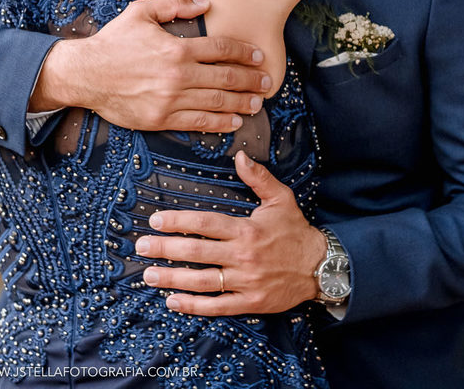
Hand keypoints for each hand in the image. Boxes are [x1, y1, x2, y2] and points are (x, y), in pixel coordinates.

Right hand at [32, 0, 269, 132]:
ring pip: (216, 102)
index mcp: (176, 49)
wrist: (85, 75)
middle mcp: (177, 76)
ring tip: (256, 104)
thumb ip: (173, 4)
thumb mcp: (140, 12)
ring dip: (241, 103)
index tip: (258, 56)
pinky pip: (197, 123)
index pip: (220, 49)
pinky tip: (233, 122)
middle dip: (251, 80)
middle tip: (266, 82)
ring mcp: (170, 100)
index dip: (244, 52)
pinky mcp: (161, 119)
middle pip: (226, 78)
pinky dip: (219, 123)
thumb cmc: (112, 42)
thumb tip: (205, 4)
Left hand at [136, 151, 326, 314]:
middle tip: (141, 247)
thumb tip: (240, 156)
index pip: (205, 224)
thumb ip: (258, 178)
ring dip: (173, 278)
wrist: (322, 267)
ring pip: (203, 281)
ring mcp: (246, 281)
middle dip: (165, 249)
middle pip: (197, 252)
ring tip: (149, 275)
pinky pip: (218, 305)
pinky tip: (173, 301)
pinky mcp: (250, 301)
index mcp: (246, 229)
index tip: (155, 220)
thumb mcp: (281, 199)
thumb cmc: (296, 232)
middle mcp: (243, 256)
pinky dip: (194, 306)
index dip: (177, 222)